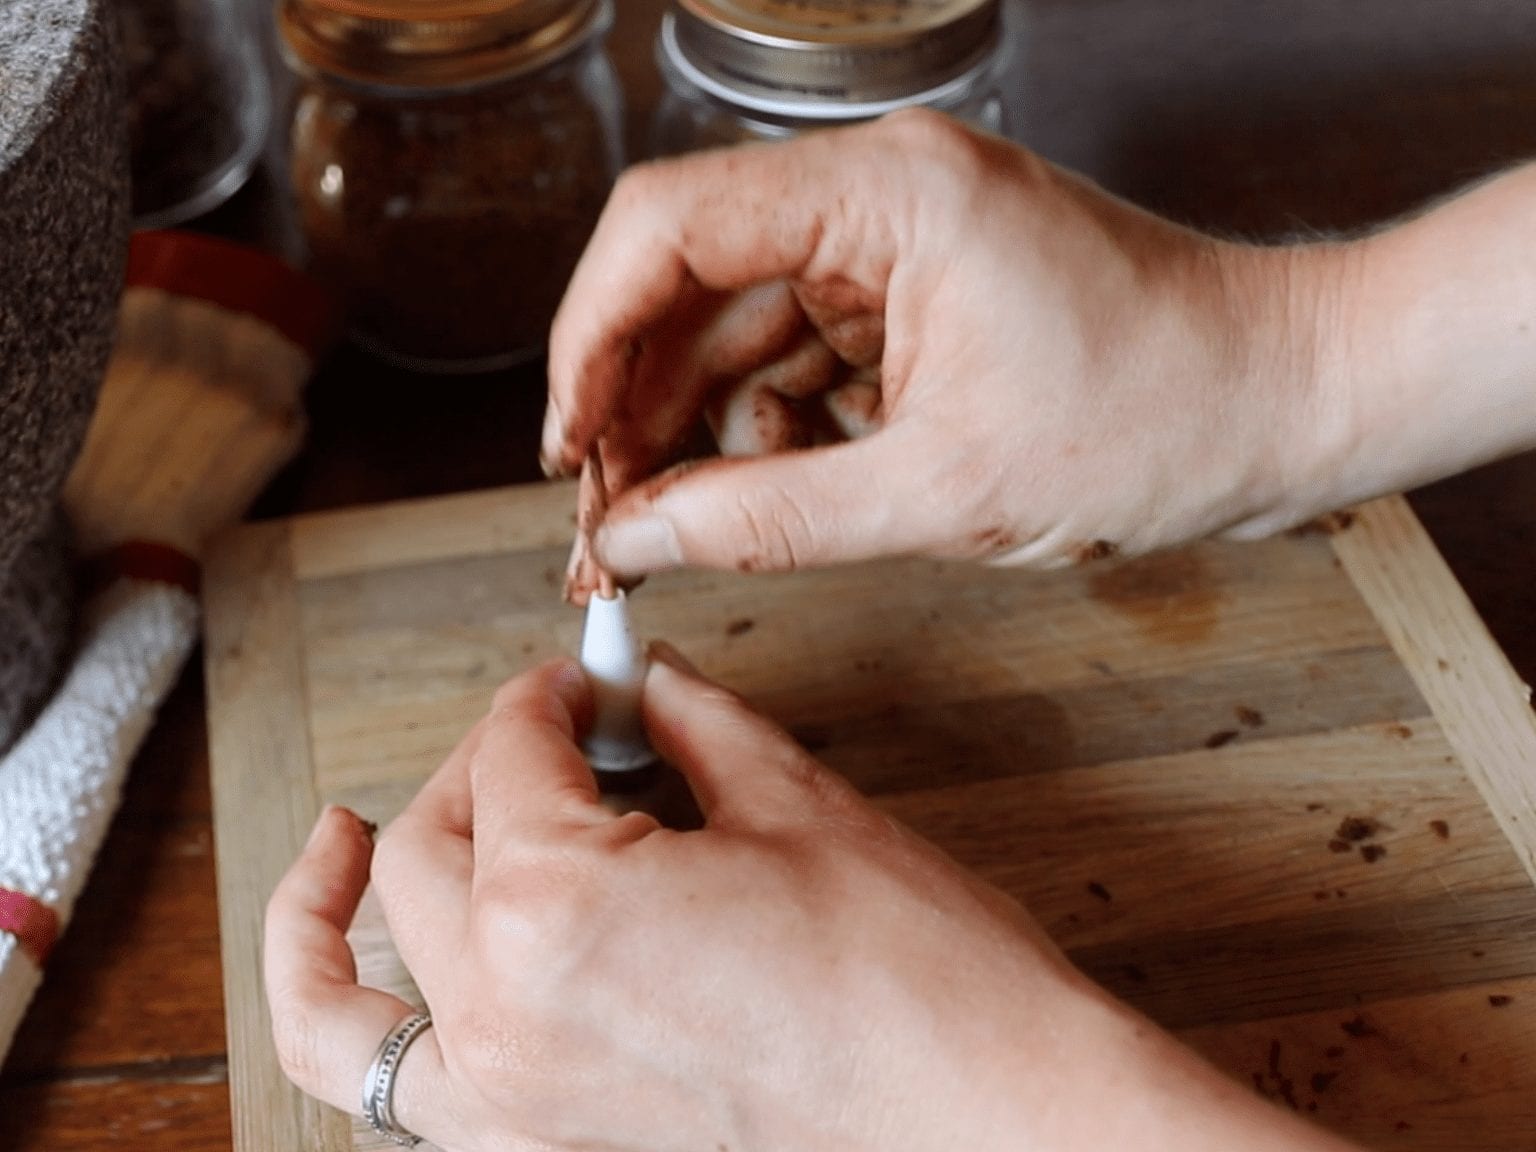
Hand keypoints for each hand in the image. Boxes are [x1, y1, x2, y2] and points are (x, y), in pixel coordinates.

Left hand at [265, 650, 1358, 1151]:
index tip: (587, 678)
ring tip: (338, 839)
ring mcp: (506, 1107)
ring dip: (330, 905)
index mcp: (557, 904)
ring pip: (350, 995)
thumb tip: (646, 686)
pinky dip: (354, 1026)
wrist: (990, 1126)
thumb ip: (694, 727)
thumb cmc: (919, 988)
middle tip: (558, 733)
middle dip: (488, 762)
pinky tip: (381, 970)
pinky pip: (392, 1094)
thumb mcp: (801, 810)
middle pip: (428, 845)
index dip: (552, 690)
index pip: (514, 751)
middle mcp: (503, 1014)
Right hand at [541, 110, 1346, 577]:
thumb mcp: (945, 492)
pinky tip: (767, 501)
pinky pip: (802, 361)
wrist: (1289, 407)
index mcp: (885, 192)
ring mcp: (897, 245)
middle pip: (693, 284)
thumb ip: (768, 519)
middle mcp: (878, 194)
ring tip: (678, 534)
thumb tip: (637, 540)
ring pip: (740, 333)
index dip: (589, 337)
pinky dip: (774, 435)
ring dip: (703, 435)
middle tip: (609, 526)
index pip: (669, 225)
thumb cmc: (1159, 420)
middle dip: (640, 409)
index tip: (566, 446)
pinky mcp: (916, 299)